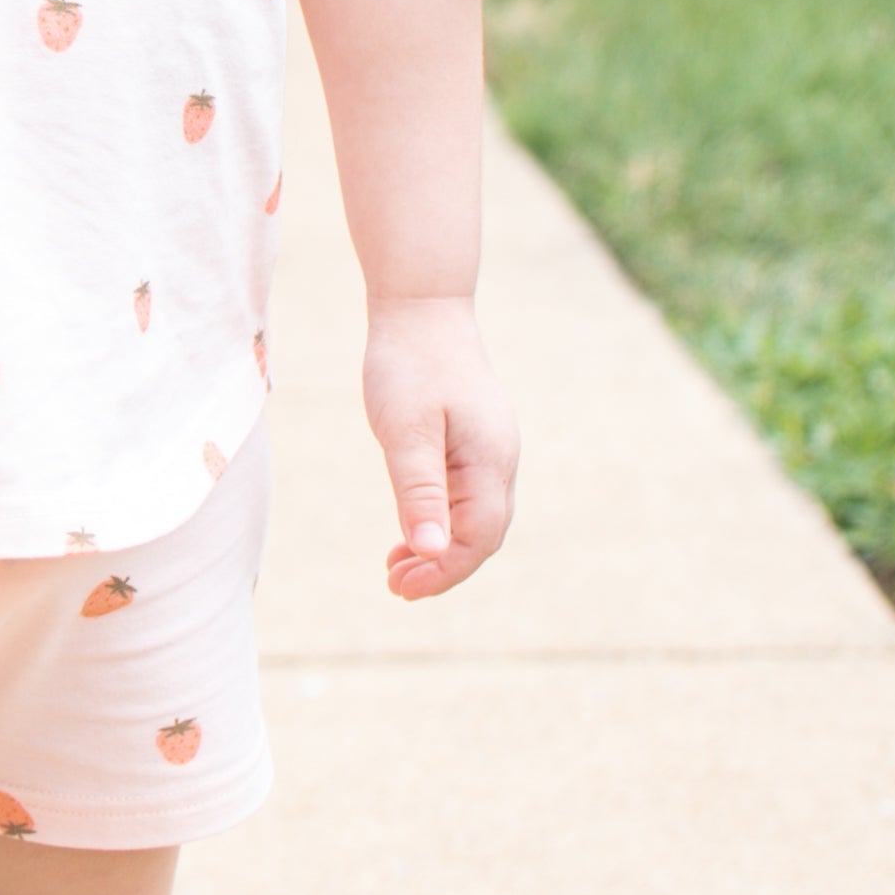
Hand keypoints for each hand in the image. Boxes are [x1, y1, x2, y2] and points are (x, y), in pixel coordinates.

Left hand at [363, 292, 516, 603]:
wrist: (422, 306)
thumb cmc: (409, 363)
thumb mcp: (405, 430)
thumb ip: (419, 492)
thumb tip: (430, 552)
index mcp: (490, 460)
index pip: (479, 538)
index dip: (443, 571)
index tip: (400, 588)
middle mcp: (500, 460)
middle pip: (483, 536)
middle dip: (443, 568)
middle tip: (394, 585)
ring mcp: (491, 450)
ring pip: (476, 519)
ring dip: (441, 549)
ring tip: (397, 567)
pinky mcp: (474, 441)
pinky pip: (467, 497)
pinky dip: (441, 522)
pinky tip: (411, 529)